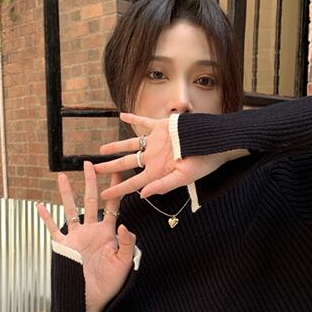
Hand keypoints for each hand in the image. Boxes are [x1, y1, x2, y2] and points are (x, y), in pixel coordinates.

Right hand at [36, 164, 136, 311]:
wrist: (92, 299)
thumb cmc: (111, 283)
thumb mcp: (125, 263)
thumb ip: (126, 243)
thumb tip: (124, 225)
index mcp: (108, 233)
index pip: (114, 206)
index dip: (116, 189)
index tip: (118, 171)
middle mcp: (92, 231)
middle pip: (91, 201)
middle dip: (91, 182)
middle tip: (90, 164)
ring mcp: (77, 237)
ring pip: (70, 209)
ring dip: (66, 193)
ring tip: (62, 176)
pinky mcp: (64, 246)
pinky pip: (53, 229)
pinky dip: (46, 218)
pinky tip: (40, 206)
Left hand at [93, 112, 240, 199]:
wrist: (216, 142)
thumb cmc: (204, 162)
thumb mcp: (185, 178)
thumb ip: (163, 186)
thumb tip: (143, 195)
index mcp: (158, 171)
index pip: (133, 183)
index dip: (118, 189)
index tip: (104, 194)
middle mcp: (154, 158)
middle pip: (127, 164)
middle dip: (110, 167)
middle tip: (94, 170)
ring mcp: (157, 142)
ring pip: (131, 144)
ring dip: (116, 146)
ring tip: (102, 149)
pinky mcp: (162, 127)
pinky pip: (144, 122)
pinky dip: (133, 118)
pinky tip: (122, 115)